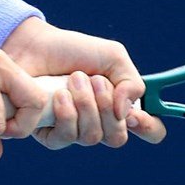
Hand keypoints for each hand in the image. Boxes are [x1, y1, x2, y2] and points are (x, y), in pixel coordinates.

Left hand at [0, 18, 168, 149]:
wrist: (34, 46)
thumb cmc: (72, 51)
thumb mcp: (113, 57)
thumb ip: (132, 83)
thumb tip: (125, 113)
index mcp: (121, 106)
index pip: (149, 130)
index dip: (149, 127)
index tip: (135, 114)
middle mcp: (100, 123)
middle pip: (117, 138)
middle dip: (107, 107)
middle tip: (94, 81)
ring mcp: (76, 131)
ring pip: (92, 137)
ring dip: (85, 104)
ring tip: (74, 79)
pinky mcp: (50, 134)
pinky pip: (66, 138)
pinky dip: (66, 114)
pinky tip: (58, 95)